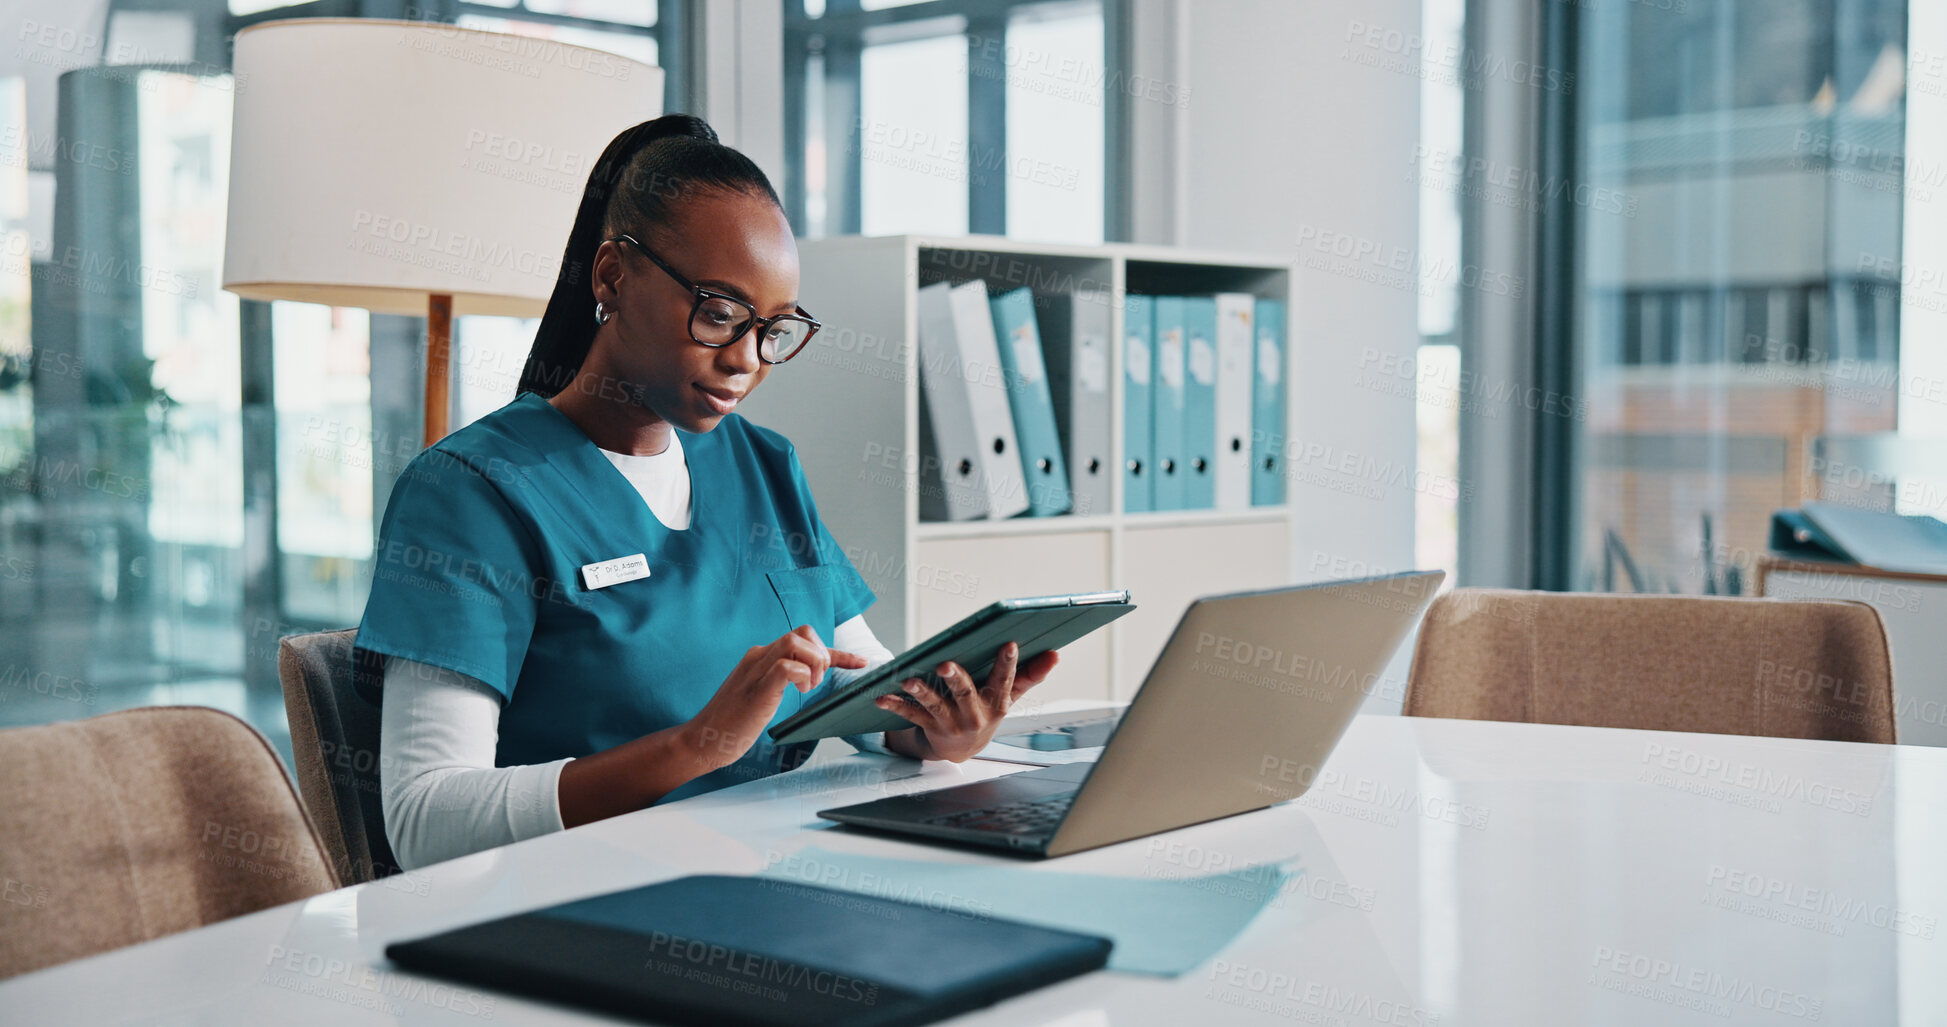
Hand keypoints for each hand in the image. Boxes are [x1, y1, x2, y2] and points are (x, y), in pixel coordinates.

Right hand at [685, 625, 865, 770]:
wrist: (703, 739)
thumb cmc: (733, 722)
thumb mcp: (761, 695)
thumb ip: (779, 681)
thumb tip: (804, 677)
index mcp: (761, 657)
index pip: (802, 639)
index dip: (835, 651)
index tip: (858, 663)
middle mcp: (759, 657)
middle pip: (801, 631)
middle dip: (822, 653)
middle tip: (818, 682)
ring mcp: (756, 670)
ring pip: (794, 642)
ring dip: (813, 663)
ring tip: (808, 687)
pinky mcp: (757, 689)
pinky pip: (786, 666)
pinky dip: (802, 676)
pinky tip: (799, 691)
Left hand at [874, 643, 1058, 761]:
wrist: (961, 750)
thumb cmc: (986, 712)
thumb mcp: (1010, 697)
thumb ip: (1029, 676)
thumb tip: (1055, 654)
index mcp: (996, 703)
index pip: (1005, 681)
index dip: (1008, 664)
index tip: (1009, 644)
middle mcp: (974, 715)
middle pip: (965, 693)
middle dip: (955, 679)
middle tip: (944, 664)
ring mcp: (950, 722)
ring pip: (935, 705)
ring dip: (920, 691)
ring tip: (908, 679)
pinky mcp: (929, 726)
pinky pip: (911, 714)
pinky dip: (895, 704)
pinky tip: (880, 695)